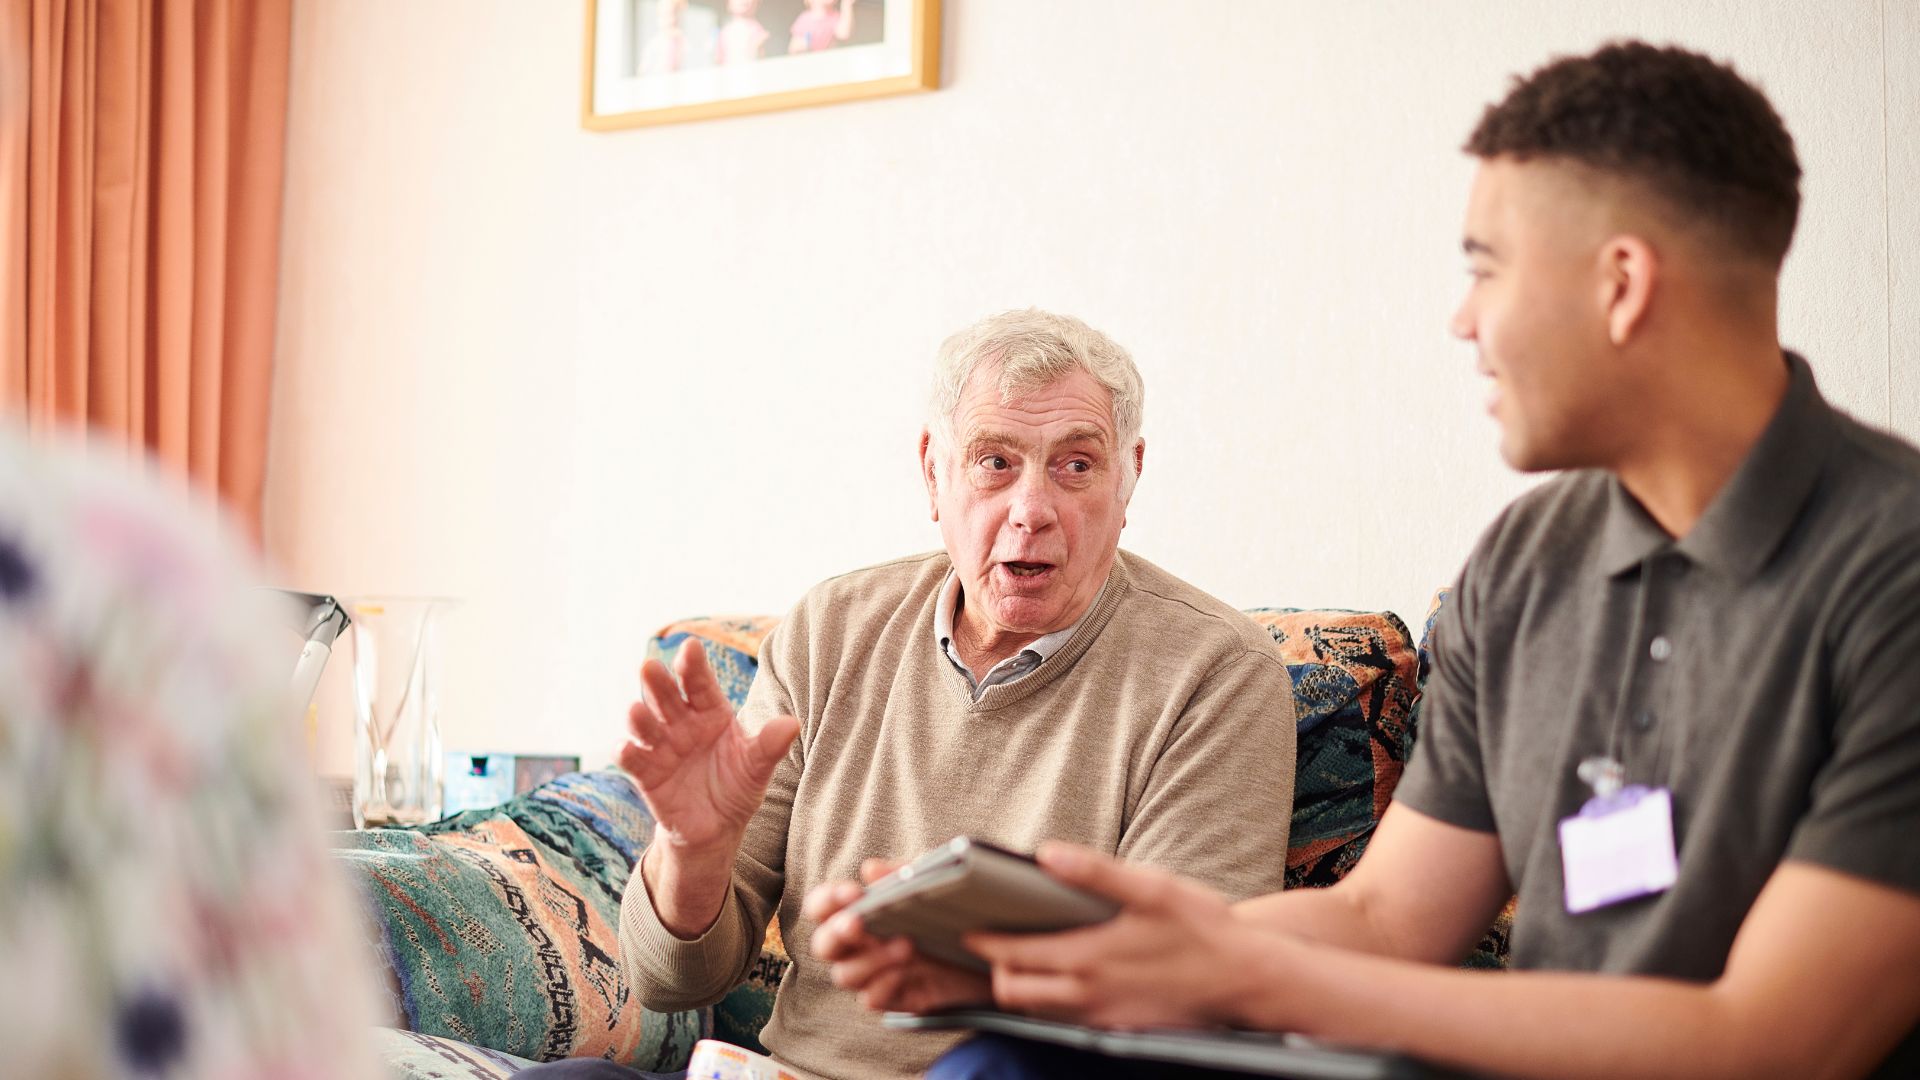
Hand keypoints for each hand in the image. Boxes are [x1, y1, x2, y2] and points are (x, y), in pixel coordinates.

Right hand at [615, 640, 799, 855]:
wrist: (717, 828)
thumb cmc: (737, 786)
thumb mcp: (756, 767)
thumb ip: (768, 746)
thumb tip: (792, 724)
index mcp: (711, 713)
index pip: (701, 684)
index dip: (694, 665)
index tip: (690, 646)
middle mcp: (682, 724)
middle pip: (668, 697)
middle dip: (658, 683)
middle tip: (649, 667)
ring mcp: (662, 747)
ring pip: (646, 725)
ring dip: (639, 718)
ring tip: (635, 710)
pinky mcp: (647, 774)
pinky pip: (634, 760)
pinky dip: (627, 753)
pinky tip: (624, 748)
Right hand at [805, 858, 993, 1014]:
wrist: (993, 952)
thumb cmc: (950, 911)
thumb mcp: (931, 884)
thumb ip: (901, 875)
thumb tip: (870, 869)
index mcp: (858, 912)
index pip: (822, 906)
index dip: (827, 900)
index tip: (851, 893)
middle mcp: (858, 946)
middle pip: (825, 945)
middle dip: (838, 932)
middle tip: (859, 922)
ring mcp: (874, 974)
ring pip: (846, 975)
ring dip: (871, 959)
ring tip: (906, 945)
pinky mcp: (894, 998)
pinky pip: (873, 998)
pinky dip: (886, 985)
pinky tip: (907, 972)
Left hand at [966, 842, 1265, 1029]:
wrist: (1248, 981)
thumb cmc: (1203, 929)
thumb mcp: (1151, 888)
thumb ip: (1094, 872)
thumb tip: (1044, 854)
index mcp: (1087, 958)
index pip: (1012, 956)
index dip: (983, 942)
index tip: (966, 927)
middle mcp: (1087, 995)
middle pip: (1013, 992)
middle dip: (995, 969)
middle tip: (990, 943)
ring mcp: (1102, 1017)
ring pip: (1038, 1011)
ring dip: (1022, 986)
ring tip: (1021, 957)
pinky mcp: (1119, 1030)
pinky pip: (1067, 1020)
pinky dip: (1052, 1000)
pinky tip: (1066, 976)